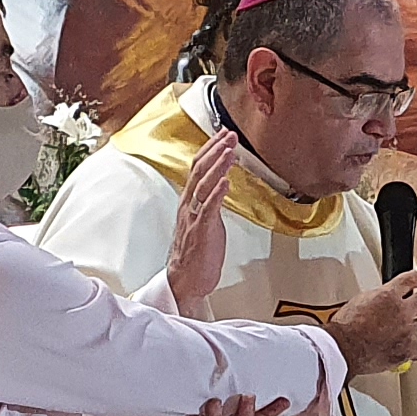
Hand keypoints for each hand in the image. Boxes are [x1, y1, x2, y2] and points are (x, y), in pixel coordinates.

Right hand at [168, 130, 242, 312]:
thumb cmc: (196, 253)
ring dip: (218, 167)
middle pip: (199, 171)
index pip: (198, 168)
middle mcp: (189, 206)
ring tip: (230, 152)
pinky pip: (208, 209)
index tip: (224, 135)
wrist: (186, 280)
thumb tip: (222, 186)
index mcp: (189, 202)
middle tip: (230, 136)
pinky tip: (226, 182)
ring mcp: (194, 218)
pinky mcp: (202, 232)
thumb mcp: (205, 220)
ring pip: (203, 186)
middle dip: (215, 151)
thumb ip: (211, 202)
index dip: (210, 149)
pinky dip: (217, 194)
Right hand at [324, 273, 416, 375]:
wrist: (343, 348)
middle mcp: (401, 311)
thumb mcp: (359, 300)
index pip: (411, 279)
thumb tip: (382, 299)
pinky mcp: (407, 350)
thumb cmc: (345, 328)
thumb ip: (377, 297)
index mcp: (388, 295)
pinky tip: (416, 344)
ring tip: (414, 326)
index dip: (416, 279)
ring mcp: (406, 331)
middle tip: (416, 306)